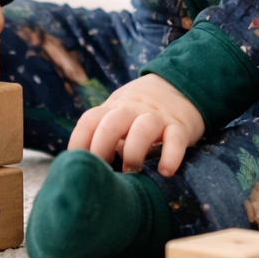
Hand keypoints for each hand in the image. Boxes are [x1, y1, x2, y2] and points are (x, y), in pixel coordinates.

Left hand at [69, 74, 204, 176]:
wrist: (180, 85)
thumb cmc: (141, 109)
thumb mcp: (119, 112)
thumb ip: (106, 133)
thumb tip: (89, 165)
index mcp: (113, 108)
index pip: (89, 121)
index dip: (79, 143)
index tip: (78, 165)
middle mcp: (133, 110)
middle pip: (111, 125)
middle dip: (102, 150)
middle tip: (104, 173)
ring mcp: (157, 117)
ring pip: (141, 130)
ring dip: (133, 154)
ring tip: (132, 171)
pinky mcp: (180, 126)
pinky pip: (175, 140)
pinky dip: (171, 157)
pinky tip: (165, 171)